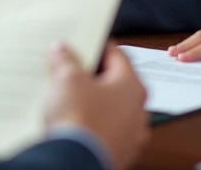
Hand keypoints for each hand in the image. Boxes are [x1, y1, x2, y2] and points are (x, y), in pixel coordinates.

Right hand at [43, 42, 148, 169]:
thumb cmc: (80, 120)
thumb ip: (65, 60)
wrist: (76, 161)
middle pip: (115, 83)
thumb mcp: (67, 78)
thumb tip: (62, 50)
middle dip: (93, 75)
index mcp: (132, 86)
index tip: (85, 42)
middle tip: (72, 69)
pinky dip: (93, 125)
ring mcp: (130, 135)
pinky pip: (106, 131)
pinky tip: (74, 122)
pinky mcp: (118, 153)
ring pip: (111, 109)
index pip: (118, 55)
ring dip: (94, 102)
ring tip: (69, 97)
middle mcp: (137, 111)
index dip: (98, 45)